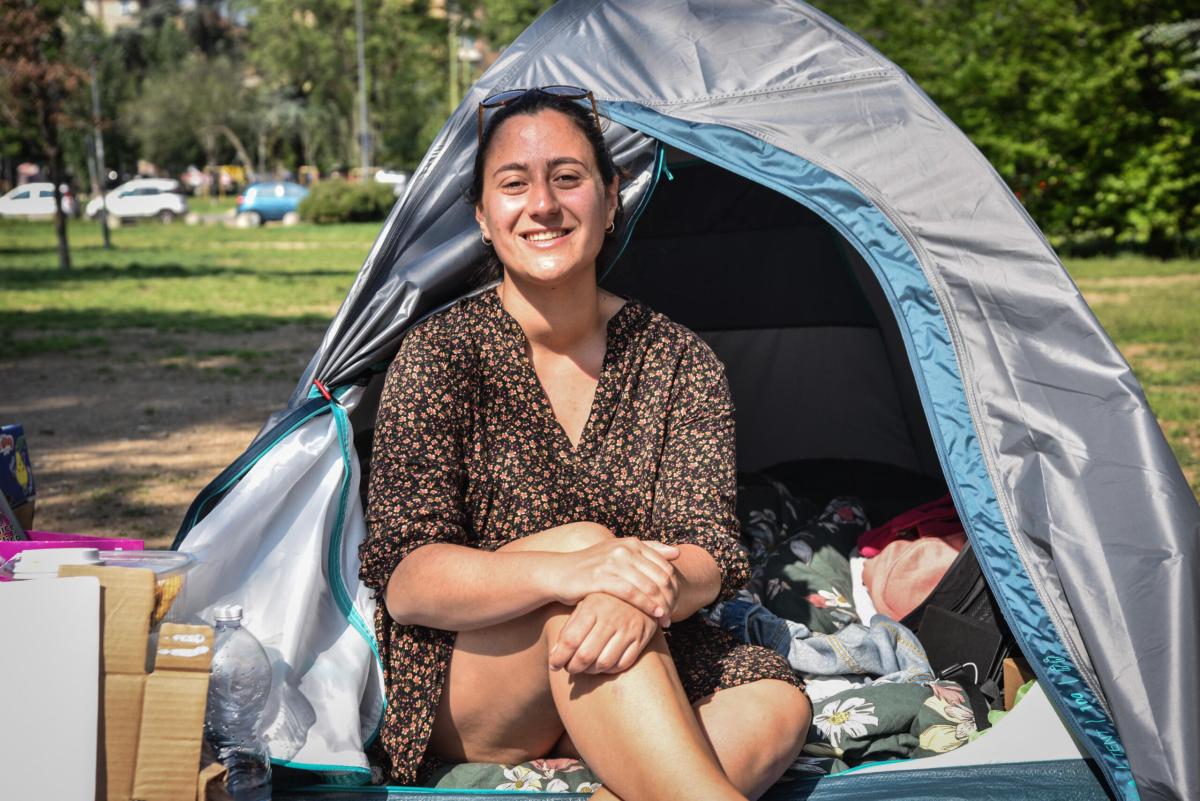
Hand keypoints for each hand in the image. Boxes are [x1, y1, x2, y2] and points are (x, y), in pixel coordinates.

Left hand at [548, 593, 657, 674]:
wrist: (640, 590)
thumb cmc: (605, 601)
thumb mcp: (585, 606)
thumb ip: (569, 629)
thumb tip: (554, 657)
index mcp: (593, 607)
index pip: (570, 640)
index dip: (559, 657)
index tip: (553, 665)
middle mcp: (611, 618)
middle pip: (585, 655)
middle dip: (573, 667)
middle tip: (569, 668)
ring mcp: (628, 629)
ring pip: (604, 663)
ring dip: (590, 671)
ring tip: (584, 668)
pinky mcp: (641, 638)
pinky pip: (623, 664)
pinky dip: (609, 670)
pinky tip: (602, 665)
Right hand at [553, 537, 679, 626]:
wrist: (559, 573)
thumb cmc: (593, 567)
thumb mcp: (619, 553)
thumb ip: (648, 551)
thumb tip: (677, 552)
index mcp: (631, 543)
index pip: (665, 565)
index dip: (674, 585)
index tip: (676, 602)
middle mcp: (624, 549)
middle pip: (659, 576)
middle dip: (670, 597)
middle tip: (674, 613)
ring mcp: (612, 562)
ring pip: (648, 586)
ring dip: (661, 604)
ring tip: (667, 618)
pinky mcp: (601, 577)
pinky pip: (631, 593)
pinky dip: (646, 605)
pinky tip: (654, 615)